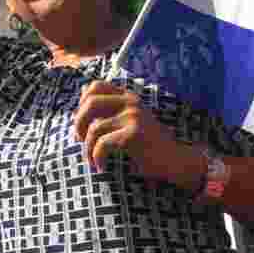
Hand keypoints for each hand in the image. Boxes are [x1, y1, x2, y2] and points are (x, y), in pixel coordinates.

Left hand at [72, 80, 203, 188]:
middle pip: (90, 103)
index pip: (95, 86)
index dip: (82, 102)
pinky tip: (101, 166)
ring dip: (87, 148)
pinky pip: (103, 143)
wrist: (174, 160)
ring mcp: (133, 116)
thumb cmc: (148, 144)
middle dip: (78, 123)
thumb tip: (79, 97)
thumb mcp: (129, 121)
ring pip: (94, 128)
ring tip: (92, 161)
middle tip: (79, 141)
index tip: (82, 123)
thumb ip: (109, 109)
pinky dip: (97, 157)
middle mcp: (131, 102)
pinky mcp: (134, 134)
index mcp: (128, 97)